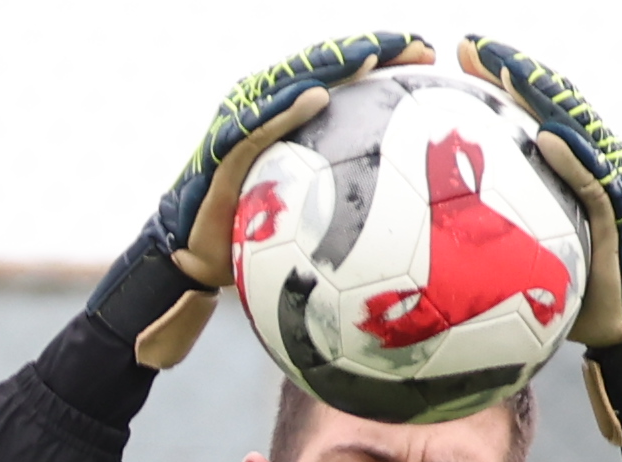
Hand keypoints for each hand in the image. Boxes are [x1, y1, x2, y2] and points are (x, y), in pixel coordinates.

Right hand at [129, 31, 433, 367]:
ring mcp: (244, 122)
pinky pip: (259, 128)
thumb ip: (342, 189)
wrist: (193, 254)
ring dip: (335, 67)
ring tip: (376, 56)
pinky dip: (286, 112)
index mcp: (290, 112)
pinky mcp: (225, 150)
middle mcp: (267, 105)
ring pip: (295, 83)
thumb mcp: (307, 208)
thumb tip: (401, 199)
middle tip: (419, 47)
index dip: (385, 58)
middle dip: (373, 50)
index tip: (428, 55)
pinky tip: (318, 99)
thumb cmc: (252, 232)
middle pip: (326, 67)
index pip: (342, 75)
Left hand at [455, 35, 621, 435]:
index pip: (531, 104)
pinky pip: (593, 182)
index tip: (458, 54)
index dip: (499, 74)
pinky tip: (544, 139)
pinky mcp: (620, 214)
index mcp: (569, 159)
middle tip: (470, 47)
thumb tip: (422, 224)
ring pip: (575, 126)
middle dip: (512, 68)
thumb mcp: (517, 249)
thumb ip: (487, 223)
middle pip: (551, 99)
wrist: (616, 326)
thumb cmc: (566, 290)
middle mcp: (592, 159)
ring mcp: (610, 181)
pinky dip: (571, 159)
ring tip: (504, 71)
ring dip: (539, 97)